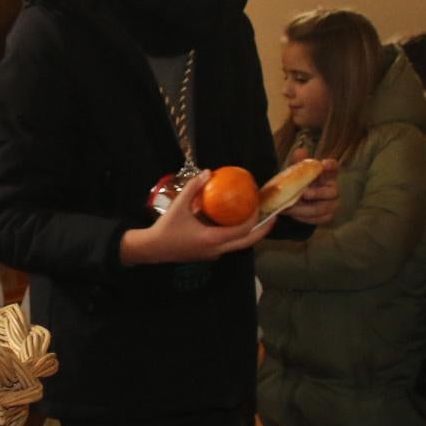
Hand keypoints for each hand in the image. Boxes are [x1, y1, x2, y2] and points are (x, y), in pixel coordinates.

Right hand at [119, 170, 276, 265]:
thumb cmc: (165, 229)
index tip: (259, 205)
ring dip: (250, 233)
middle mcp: (217, 250)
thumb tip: (208, 171)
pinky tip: (236, 222)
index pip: (242, 231)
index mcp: (212, 239)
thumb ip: (193, 187)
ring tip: (258, 218)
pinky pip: (229, 245)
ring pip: (239, 245)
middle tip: (273, 217)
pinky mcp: (208, 254)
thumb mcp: (178, 205)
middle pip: (247, 242)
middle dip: (262, 231)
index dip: (254, 219)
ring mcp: (213, 254)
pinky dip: (237, 235)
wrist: (152, 249)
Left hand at [281, 157, 339, 225]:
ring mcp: (332, 204)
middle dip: (317, 193)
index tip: (323, 164)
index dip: (331, 166)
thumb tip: (300, 151)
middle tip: (303, 193)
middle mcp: (333, 188)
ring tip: (291, 207)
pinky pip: (319, 219)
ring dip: (306, 209)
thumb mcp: (297, 173)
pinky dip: (305, 218)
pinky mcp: (327, 216)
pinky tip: (294, 215)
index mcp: (327, 175)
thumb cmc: (300, 184)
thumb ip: (298, 163)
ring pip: (324, 208)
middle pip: (332, 192)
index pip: (334, 168)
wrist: (296, 202)